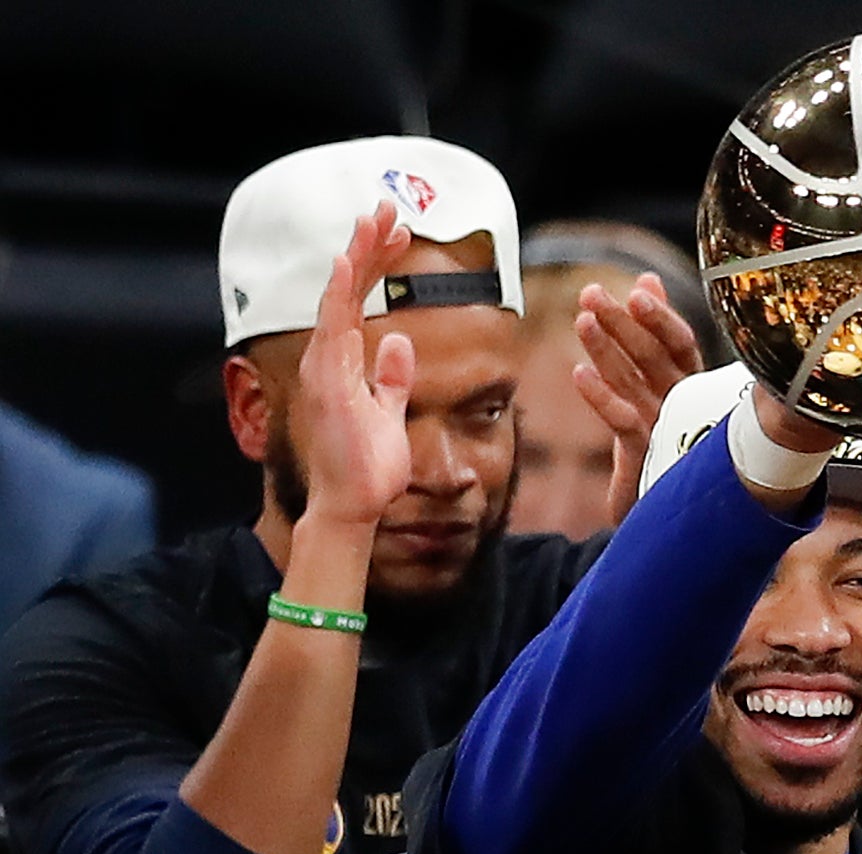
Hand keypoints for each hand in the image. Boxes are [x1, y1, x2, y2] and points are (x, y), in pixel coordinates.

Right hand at [291, 203, 416, 529]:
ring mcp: (326, 368)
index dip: (377, 263)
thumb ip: (390, 378)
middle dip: (369, 246)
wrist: (352, 504)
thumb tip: (400, 344)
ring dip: (357, 257)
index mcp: (344, 362)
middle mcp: (330, 359)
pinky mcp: (330, 382)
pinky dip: (340, 294)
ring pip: (339, 298)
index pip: (360, 300)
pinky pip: (334, 328)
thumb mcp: (388, 412)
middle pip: (348, 289)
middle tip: (388, 208)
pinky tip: (350, 263)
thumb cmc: (368, 466)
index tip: (398, 232)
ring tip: (373, 219)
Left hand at [573, 273, 709, 522]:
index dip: (661, 317)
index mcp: (693, 391)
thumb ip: (654, 334)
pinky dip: (601, 397)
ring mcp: (669, 434)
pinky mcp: (648, 462)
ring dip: (607, 350)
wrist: (672, 525)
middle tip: (591, 295)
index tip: (639, 290)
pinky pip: (624, 424)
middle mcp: (686, 409)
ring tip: (581, 320)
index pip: (681, 347)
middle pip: (655, 358)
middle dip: (624, 324)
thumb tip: (649, 278)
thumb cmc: (668, 447)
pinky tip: (579, 373)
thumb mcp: (659, 387)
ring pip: (636, 384)